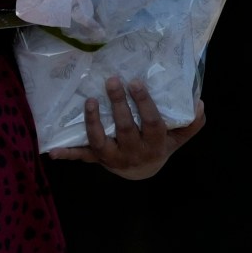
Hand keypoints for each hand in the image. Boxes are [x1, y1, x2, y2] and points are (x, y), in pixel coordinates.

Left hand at [48, 79, 204, 180]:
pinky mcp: (97, 158)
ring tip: (89, 101)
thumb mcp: (179, 137)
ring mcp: (113, 157)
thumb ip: (191, 122)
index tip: (136, 82)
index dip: (144, 104)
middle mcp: (134, 152)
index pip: (152, 123)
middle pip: (125, 128)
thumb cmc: (160, 145)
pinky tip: (53, 152)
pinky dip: (68, 155)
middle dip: (119, 105)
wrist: (143, 171)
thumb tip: (199, 103)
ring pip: (101, 141)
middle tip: (112, 81)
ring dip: (92, 123)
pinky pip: (82, 156)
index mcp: (155, 144)